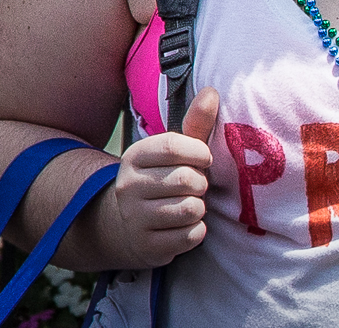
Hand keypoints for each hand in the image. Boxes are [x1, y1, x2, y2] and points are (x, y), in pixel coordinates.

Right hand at [108, 86, 218, 268]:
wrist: (127, 226)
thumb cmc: (163, 179)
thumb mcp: (175, 151)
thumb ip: (196, 123)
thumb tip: (212, 91)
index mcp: (135, 156)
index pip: (175, 146)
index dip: (199, 152)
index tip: (203, 158)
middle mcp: (128, 186)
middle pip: (187, 180)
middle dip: (200, 184)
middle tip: (192, 187)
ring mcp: (134, 219)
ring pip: (191, 209)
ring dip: (199, 208)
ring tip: (187, 205)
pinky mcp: (147, 247)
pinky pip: (190, 236)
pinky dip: (195, 231)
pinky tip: (181, 227)